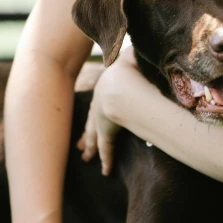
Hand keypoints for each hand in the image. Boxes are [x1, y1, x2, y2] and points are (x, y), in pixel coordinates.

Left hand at [77, 48, 137, 174]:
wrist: (123, 84)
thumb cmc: (134, 67)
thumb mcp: (136, 57)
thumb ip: (138, 56)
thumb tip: (141, 52)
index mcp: (108, 84)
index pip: (102, 98)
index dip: (98, 108)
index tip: (94, 118)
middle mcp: (100, 100)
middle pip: (93, 118)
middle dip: (88, 131)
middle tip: (81, 144)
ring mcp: (101, 116)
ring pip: (95, 135)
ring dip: (90, 146)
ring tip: (86, 156)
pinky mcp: (106, 131)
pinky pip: (107, 148)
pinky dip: (106, 159)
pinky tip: (105, 170)